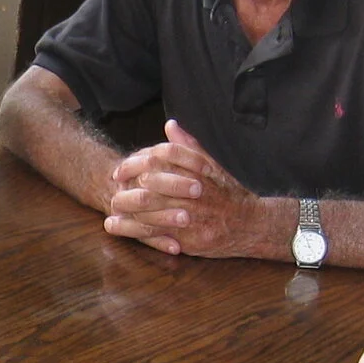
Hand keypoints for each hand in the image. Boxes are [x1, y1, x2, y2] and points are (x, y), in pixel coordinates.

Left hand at [103, 120, 276, 258]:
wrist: (253, 225)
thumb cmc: (230, 195)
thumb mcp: (214, 167)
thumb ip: (190, 147)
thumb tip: (169, 125)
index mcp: (201, 170)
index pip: (167, 154)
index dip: (141, 157)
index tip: (124, 165)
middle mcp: (196, 190)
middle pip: (154, 181)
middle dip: (129, 182)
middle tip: (114, 184)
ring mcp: (192, 215)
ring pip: (151, 207)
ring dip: (125, 206)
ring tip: (110, 206)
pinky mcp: (189, 237)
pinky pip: (155, 232)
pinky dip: (131, 229)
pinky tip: (115, 226)